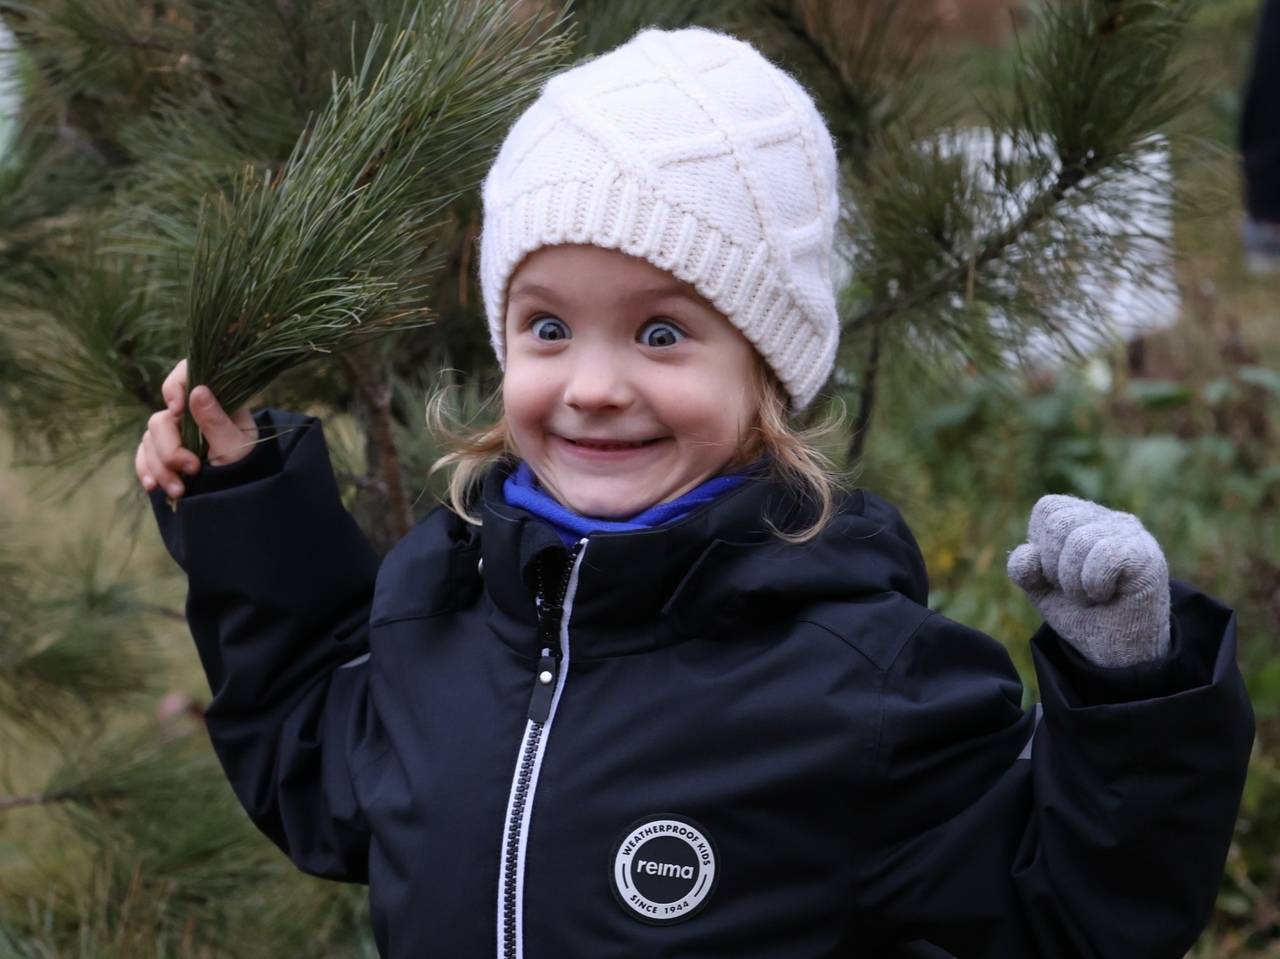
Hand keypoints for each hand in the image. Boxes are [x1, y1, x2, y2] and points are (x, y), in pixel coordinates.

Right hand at [135, 358, 258, 502]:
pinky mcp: (162, 450)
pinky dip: (146, 470)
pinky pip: (144, 455)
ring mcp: (173, 431)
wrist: (244, 486)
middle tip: (193, 469)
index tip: (177, 411)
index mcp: (211, 400)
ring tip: (180, 490)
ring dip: (160, 468)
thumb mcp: (236, 443)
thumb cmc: (246, 460)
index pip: (185, 374)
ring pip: (149, 441)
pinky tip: (153, 486)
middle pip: (160, 420)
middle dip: (170, 450)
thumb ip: (216, 420)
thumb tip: (198, 389)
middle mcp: (188, 412)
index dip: (173, 387)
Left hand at [1007, 494, 1170, 667]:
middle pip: (1059, 522)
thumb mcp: (1042, 589)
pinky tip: (1107, 596)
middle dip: (1054, 567)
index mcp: (1084, 520)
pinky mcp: (1146, 556)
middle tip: (1075, 590)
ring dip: (1074, 583)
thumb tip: (1027, 553)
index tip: (1058, 576)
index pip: (1047, 509)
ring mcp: (1132, 536)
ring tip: (1091, 596)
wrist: (1116, 652)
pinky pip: (1104, 556)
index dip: (1042, 549)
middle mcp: (1110, 520)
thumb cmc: (1082, 614)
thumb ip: (1024, 568)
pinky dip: (1093, 585)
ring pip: (1079, 540)